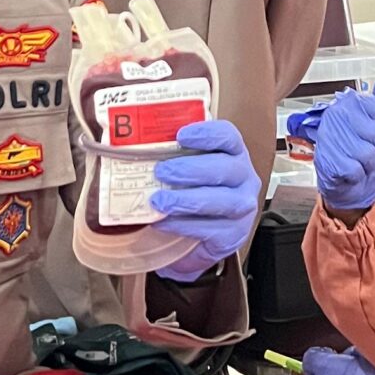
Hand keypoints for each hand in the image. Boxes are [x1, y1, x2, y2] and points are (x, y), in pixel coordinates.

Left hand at [149, 117, 260, 281]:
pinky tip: (163, 222)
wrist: (197, 240)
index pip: (227, 136)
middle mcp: (244, 178)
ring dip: (187, 199)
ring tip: (160, 201)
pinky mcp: (234, 234)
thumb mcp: (185, 172)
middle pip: (224, 168)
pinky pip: (212, 229)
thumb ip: (170, 158)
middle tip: (161, 171)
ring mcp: (242, 207)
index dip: (207, 133)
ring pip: (222, 200)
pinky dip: (184, 225)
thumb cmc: (191, 196)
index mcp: (233, 154)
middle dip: (191, 169)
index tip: (180, 136)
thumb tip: (130, 145)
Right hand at [312, 75, 374, 214]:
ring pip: (367, 152)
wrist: (352, 187)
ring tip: (358, 162)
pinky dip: (358, 175)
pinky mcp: (326, 159)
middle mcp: (336, 114)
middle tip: (368, 153)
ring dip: (368, 164)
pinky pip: (356, 169)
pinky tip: (349, 172)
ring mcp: (329, 136)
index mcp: (351, 102)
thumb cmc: (367, 157)